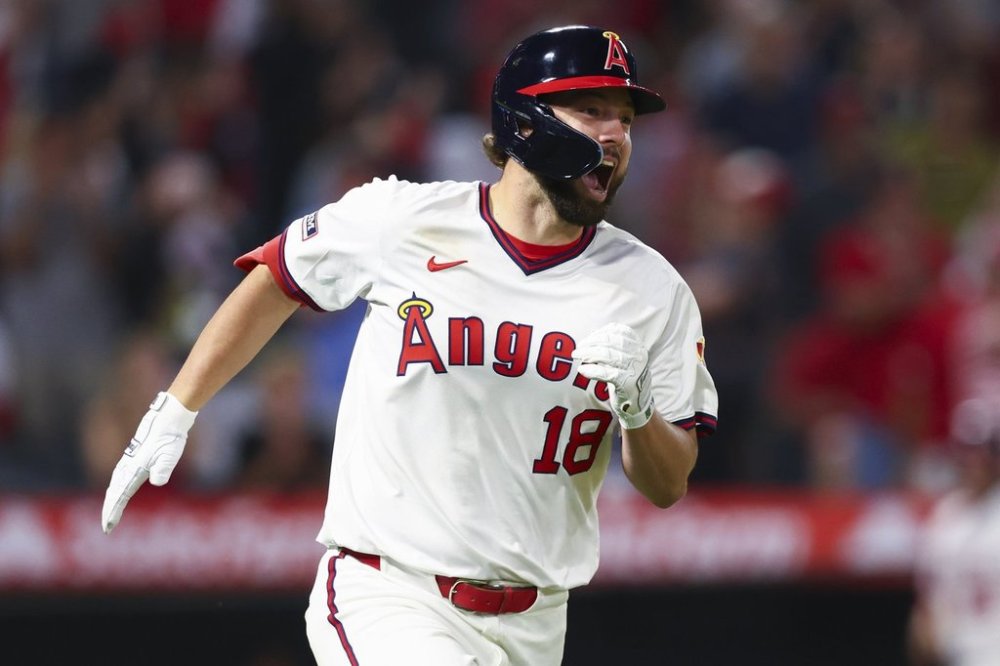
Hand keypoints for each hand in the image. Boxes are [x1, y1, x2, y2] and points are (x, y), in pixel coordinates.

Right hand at [101, 392, 197, 533]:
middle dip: (110, 509)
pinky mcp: (135, 454)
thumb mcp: (169, 455)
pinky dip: (117, 486)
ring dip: (112, 498)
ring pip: (116, 482)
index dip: (113, 511)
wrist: (169, 417)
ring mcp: (130, 459)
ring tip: (110, 512)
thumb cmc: (170, 437)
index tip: (108, 527)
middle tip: (106, 527)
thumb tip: (156, 481)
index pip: (120, 495)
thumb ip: (163, 469)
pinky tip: (118, 488)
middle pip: (114, 491)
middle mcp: (129, 465)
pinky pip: (120, 475)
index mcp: (135, 469)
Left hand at [573, 323, 653, 429]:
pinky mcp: (627, 384)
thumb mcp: (624, 359)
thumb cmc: (626, 378)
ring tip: (577, 356)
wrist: (638, 404)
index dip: (599, 333)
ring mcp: (634, 369)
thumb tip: (588, 340)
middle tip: (577, 349)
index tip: (586, 339)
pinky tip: (582, 370)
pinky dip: (592, 370)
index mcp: (637, 346)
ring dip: (588, 353)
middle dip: (590, 343)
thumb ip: (612, 347)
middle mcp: (638, 355)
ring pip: (607, 355)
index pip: (617, 331)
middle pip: (609, 341)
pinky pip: (606, 373)